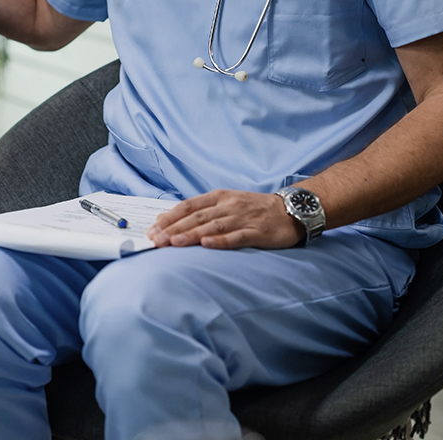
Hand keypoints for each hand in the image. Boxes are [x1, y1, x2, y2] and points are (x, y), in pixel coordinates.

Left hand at [146, 189, 303, 249]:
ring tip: (174, 242)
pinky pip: (237, 237)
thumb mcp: (225, 203)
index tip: (152, 229)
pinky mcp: (257, 232)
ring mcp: (243, 218)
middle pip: (197, 217)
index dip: (170, 217)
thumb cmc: (253, 209)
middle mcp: (228, 205)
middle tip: (155, 240)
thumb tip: (166, 219)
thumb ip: (198, 211)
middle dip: (174, 229)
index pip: (188, 206)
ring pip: (213, 226)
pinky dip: (221, 241)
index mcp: (218, 197)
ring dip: (191, 234)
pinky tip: (207, 244)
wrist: (290, 210)